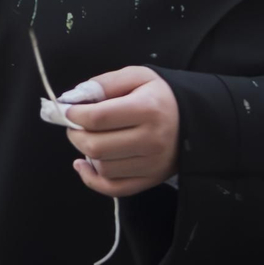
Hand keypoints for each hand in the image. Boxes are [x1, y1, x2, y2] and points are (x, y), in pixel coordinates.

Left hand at [63, 67, 179, 197]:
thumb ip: (105, 83)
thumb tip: (74, 98)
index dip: (75, 114)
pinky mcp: (151, 179)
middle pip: (96, 146)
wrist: (194, 119)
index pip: (98, 117)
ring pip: (102, 167)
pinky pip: (113, 188)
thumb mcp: (137, 76)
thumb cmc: (160, 95)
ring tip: (89, 138)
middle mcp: (152, 140)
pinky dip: (92, 179)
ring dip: (86, 153)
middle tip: (74, 125)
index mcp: (147, 109)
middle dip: (75, 134)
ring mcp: (152, 164)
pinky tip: (85, 164)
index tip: (69, 110)